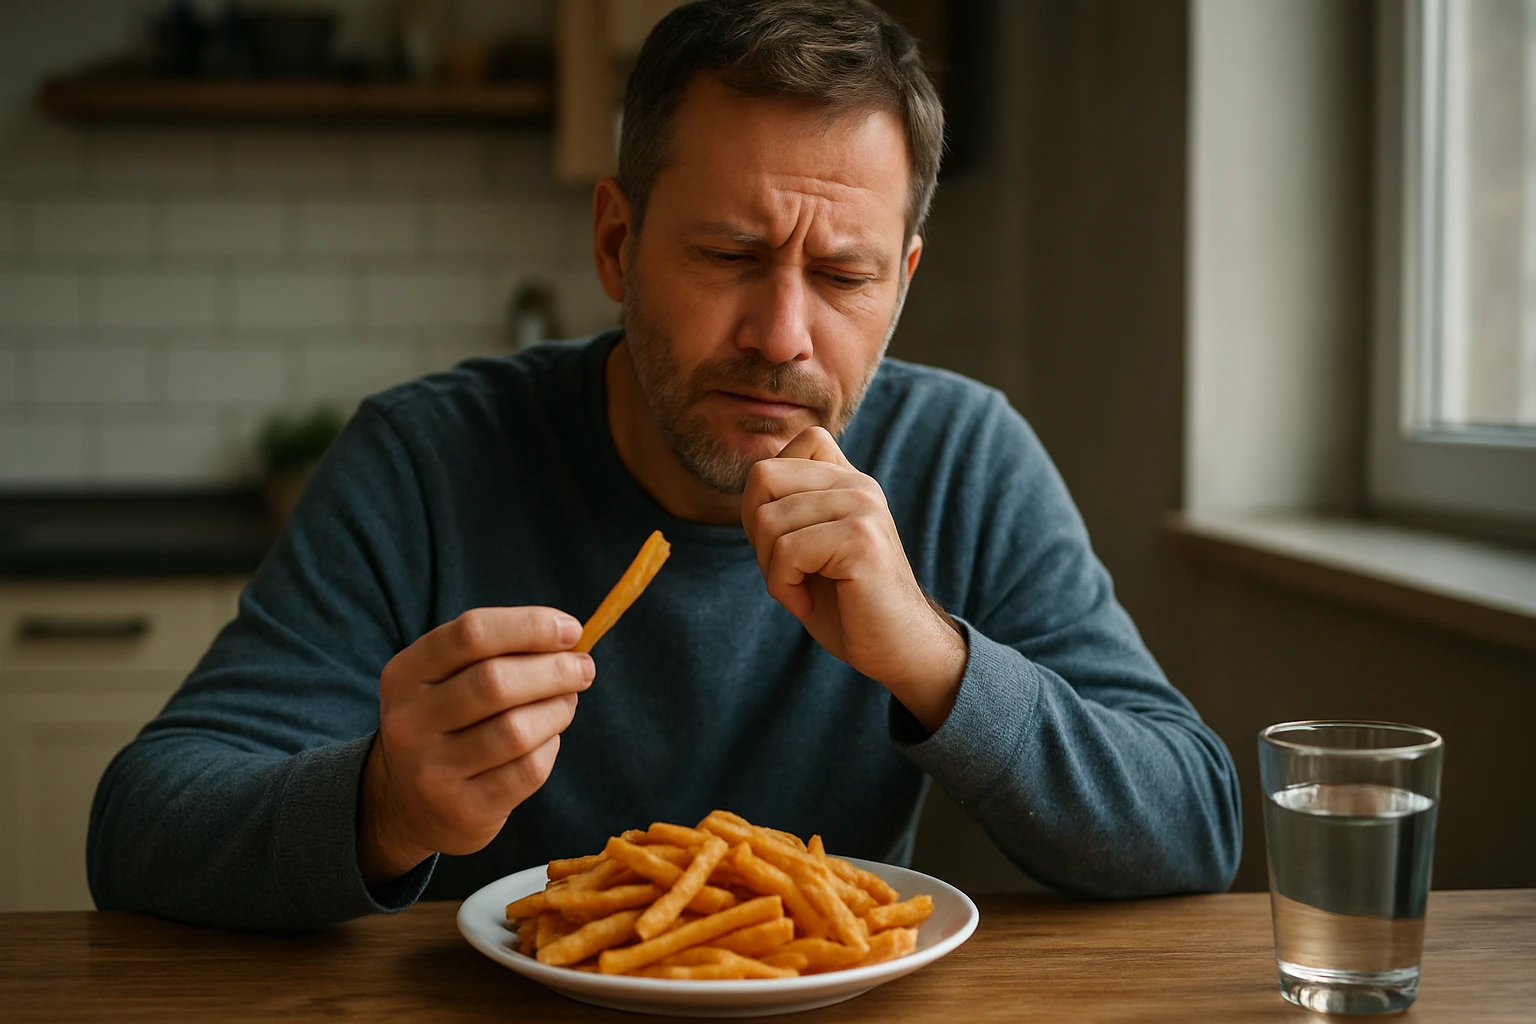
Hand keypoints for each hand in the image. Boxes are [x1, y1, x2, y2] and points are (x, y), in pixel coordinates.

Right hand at [357, 607, 593, 884]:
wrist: (408, 805)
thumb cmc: (448, 723)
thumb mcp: (449, 679)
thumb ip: (499, 652)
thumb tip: (566, 637)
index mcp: (406, 674)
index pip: (471, 633)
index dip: (530, 626)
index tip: (571, 630)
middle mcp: (409, 722)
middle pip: (495, 682)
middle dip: (553, 670)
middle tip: (583, 669)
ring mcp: (432, 771)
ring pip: (516, 730)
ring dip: (558, 709)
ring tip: (567, 702)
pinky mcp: (464, 810)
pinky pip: (528, 770)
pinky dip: (550, 747)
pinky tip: (548, 739)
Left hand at [740, 427, 966, 732]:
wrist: (898, 648)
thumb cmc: (846, 604)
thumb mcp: (810, 543)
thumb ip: (789, 505)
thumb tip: (752, 481)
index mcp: (847, 479)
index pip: (781, 452)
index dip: (761, 499)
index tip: (785, 543)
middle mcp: (858, 484)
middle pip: (763, 477)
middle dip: (757, 532)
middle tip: (787, 569)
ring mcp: (863, 507)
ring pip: (768, 519)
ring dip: (771, 568)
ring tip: (802, 589)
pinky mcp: (861, 540)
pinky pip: (787, 551)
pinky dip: (783, 587)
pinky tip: (806, 602)